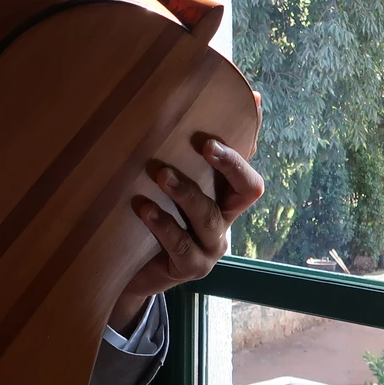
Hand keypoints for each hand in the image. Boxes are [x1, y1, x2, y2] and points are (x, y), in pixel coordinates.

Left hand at [109, 94, 265, 330]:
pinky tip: (144, 209)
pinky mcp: (190, 268)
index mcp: (226, 198)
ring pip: (209, 216)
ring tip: (160, 174)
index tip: (221, 130)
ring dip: (186, 191)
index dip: (243, 152)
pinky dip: (164, 224)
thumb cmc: (157, 218)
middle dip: (227, 165)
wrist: (133, 272)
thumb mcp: (172, 189)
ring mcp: (210, 247)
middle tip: (202, 144)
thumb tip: (216, 112)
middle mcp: (225, 221)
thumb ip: (187, 157)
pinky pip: (183, 245)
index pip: (250, 170)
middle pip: (246, 191)